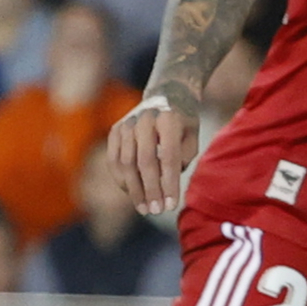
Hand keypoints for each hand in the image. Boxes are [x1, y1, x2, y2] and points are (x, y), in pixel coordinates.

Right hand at [112, 93, 200, 216]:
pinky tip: (133, 195)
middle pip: (145, 162)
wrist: (166, 94)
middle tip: (157, 211)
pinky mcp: (115, 131)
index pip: (168, 156)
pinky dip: (123, 181)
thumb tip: (167, 184)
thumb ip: (184, 157)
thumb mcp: (192, 135)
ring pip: (126, 164)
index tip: (172, 205)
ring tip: (145, 209)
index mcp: (169, 118)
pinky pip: (114, 161)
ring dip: (135, 190)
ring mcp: (126, 124)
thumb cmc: (183, 122)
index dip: (169, 183)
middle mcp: (144, 119)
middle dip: (151, 190)